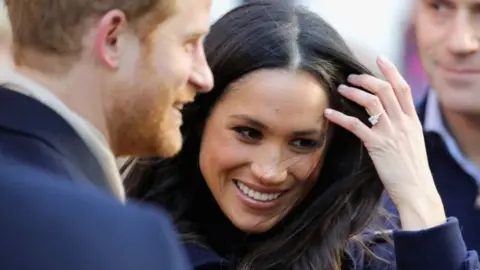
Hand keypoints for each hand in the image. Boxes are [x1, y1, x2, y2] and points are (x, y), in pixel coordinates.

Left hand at [324, 56, 445, 229]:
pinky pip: (355, 125)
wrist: (417, 191)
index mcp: (413, 121)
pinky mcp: (377, 145)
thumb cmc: (412, 169)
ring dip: (353, 92)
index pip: (403, 88)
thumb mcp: (413, 142)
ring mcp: (390, 133)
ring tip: (340, 89)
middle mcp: (403, 123)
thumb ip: (403, 126)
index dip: (391, 70)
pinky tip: (328, 113)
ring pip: (371, 102)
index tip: (380, 58)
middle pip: (384, 90)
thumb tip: (390, 115)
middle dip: (366, 79)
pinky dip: (340, 117)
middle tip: (351, 77)